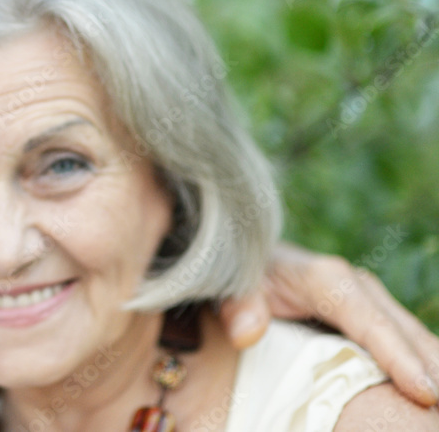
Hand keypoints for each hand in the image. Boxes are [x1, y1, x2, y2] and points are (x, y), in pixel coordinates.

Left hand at [218, 242, 438, 407]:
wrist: (248, 257)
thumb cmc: (242, 274)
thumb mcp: (232, 285)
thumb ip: (239, 306)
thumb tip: (248, 333)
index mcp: (328, 280)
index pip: (372, 323)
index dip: (399, 359)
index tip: (423, 393)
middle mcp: (357, 286)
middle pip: (404, 333)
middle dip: (432, 368)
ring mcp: (369, 300)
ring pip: (413, 336)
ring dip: (434, 365)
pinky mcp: (371, 313)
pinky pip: (404, 339)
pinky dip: (424, 361)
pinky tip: (432, 388)